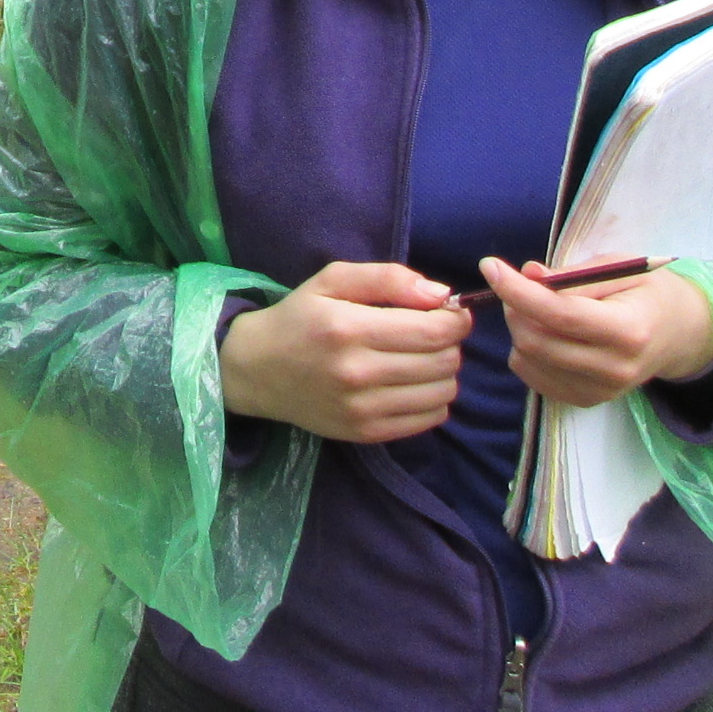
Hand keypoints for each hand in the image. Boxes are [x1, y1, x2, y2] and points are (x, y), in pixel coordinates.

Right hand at [220, 262, 470, 443]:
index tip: (450, 312)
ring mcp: (362, 409)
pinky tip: (413, 383)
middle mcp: (357, 372)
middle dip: (450, 343)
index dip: (455, 320)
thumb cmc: (299, 318)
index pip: (434, 331)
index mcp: (349, 328)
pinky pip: (429, 419)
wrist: (257, 370)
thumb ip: (387, 278)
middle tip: (431, 333)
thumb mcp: (332, 280)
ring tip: (422, 358)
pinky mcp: (366, 433)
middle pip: (443, 361)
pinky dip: (434, 399)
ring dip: (444, 372)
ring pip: (442, 392)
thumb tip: (440, 294)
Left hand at [481, 259, 712, 408]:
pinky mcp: (587, 401)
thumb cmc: (647, 292)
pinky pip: (533, 377)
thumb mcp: (617, 268)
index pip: (560, 315)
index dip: (518, 291)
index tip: (490, 265)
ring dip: (518, 326)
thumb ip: (573, 276)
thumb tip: (528, 275)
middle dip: (514, 306)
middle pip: (537, 341)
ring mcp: (600, 391)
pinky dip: (526, 350)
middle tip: (517, 283)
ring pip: (528, 359)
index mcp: (629, 331)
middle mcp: (614, 369)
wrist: (680, 334)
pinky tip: (545, 331)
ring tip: (537, 306)